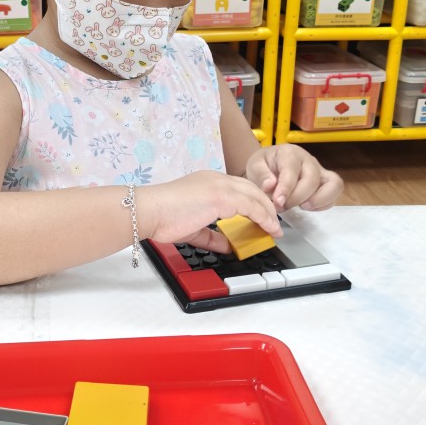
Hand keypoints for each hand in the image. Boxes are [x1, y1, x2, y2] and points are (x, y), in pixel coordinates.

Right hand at [138, 170, 281, 253]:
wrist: (150, 211)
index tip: (259, 215)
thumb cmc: (162, 217)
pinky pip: (252, 206)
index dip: (252, 201)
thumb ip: (211, 236)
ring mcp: (220, 186)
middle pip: (251, 188)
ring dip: (268, 213)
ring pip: (255, 196)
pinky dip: (264, 218)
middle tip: (272, 222)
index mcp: (207, 181)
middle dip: (265, 205)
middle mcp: (216, 179)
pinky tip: (269, 228)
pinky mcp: (222, 197)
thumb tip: (226, 245)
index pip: (237, 188)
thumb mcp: (193, 228)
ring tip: (274, 228)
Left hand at [245, 145, 342, 211]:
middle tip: (281, 207)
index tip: (277, 202)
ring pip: (333, 184)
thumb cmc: (263, 165)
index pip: (292, 170)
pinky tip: (306, 207)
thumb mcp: (255, 166)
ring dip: (318, 200)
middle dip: (297, 198)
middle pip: (312, 179)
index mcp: (290, 153)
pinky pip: (334, 193)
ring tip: (300, 208)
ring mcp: (320, 171)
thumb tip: (270, 186)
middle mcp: (309, 160)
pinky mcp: (326, 182)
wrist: (269, 165)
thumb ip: (261, 175)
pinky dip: (323, 204)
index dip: (286, 188)